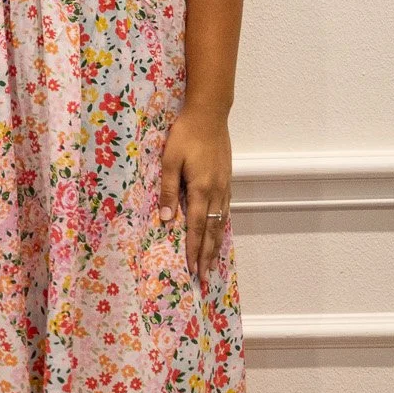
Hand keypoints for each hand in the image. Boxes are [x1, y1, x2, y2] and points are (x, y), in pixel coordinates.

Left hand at [159, 107, 231, 288]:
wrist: (210, 114)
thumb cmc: (186, 134)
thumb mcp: (170, 160)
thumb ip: (168, 189)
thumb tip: (167, 219)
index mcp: (201, 189)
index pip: (196, 227)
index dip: (193, 250)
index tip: (191, 270)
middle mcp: (216, 192)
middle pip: (211, 231)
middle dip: (206, 256)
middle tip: (203, 278)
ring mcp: (224, 187)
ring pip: (221, 223)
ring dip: (215, 245)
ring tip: (211, 264)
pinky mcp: (226, 180)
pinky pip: (225, 211)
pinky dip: (221, 228)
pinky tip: (218, 233)